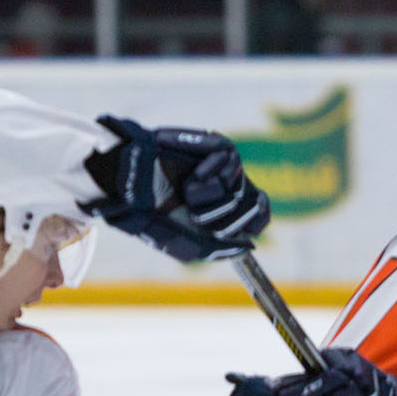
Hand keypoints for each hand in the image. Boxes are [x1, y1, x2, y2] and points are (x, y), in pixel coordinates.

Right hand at [82, 116, 270, 262]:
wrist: (137, 191)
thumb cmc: (161, 219)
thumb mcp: (192, 247)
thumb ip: (222, 249)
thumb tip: (249, 245)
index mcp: (224, 215)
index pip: (259, 217)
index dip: (258, 217)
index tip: (252, 216)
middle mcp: (227, 191)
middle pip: (253, 203)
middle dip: (224, 215)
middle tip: (197, 213)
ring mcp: (221, 168)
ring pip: (239, 185)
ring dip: (210, 195)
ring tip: (187, 191)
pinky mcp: (213, 146)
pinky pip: (230, 159)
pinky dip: (210, 172)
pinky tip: (193, 176)